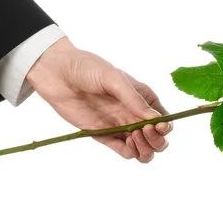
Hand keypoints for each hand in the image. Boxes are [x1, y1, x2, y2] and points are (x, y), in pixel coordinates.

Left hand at [25, 37, 171, 162]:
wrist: (57, 73)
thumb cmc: (88, 68)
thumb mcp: (114, 79)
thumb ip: (134, 100)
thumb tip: (156, 120)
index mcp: (144, 98)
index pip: (165, 119)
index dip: (165, 127)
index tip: (156, 125)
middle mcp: (135, 114)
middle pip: (157, 138)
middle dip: (156, 141)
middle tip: (142, 132)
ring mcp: (121, 126)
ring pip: (143, 149)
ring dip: (146, 150)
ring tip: (134, 138)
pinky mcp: (104, 136)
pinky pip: (124, 151)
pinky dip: (131, 152)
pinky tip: (126, 143)